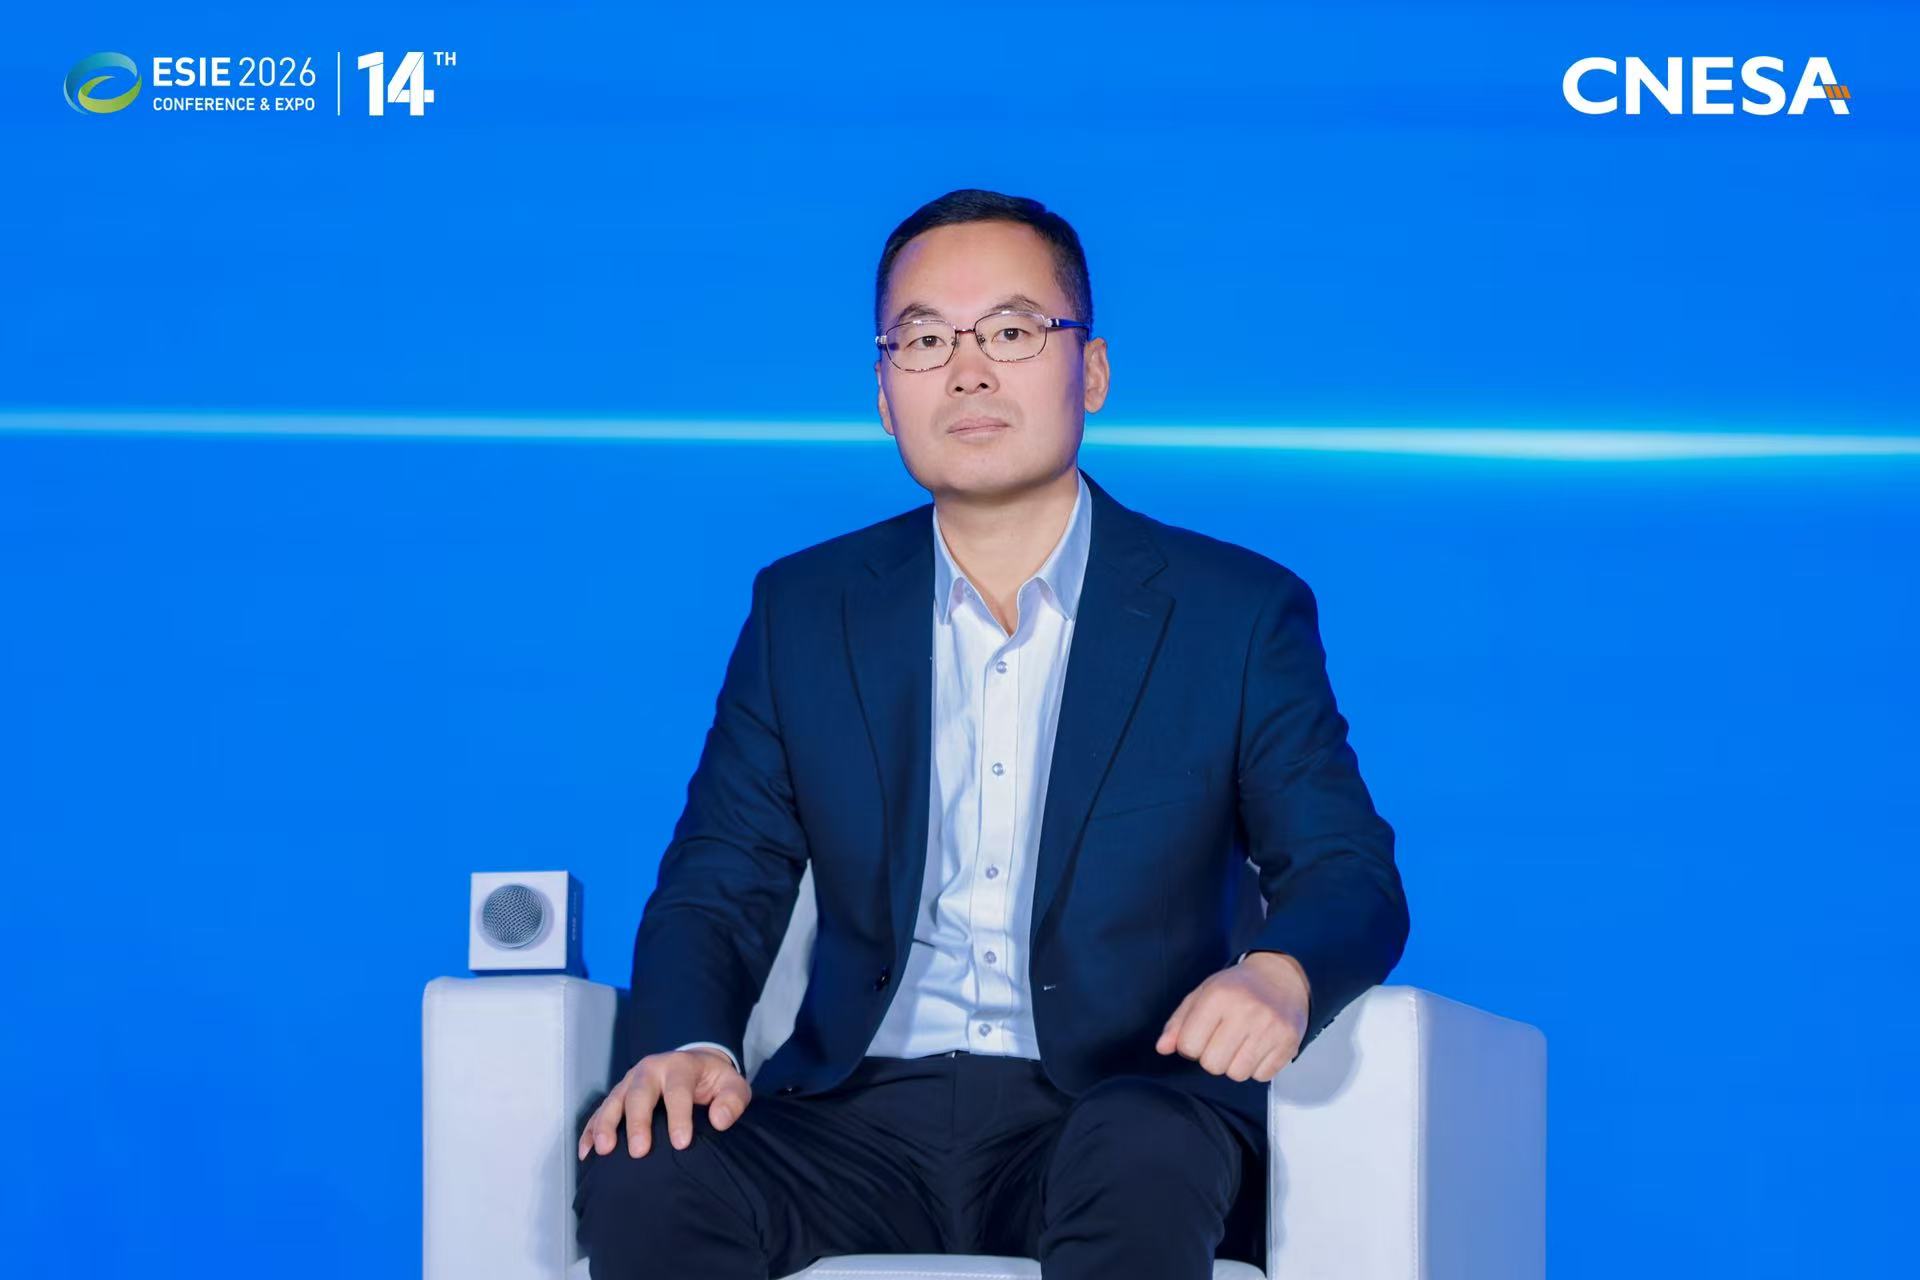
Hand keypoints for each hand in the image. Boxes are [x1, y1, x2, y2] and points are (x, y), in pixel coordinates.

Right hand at [577, 1046, 749, 1159]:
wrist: (694, 1065)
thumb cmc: (713, 1082)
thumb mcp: (733, 1085)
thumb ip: (732, 1101)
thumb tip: (720, 1121)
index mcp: (680, 1066)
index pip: (677, 1091)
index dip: (679, 1117)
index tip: (681, 1143)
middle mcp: (651, 1069)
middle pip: (639, 1093)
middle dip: (638, 1122)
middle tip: (639, 1151)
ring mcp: (630, 1081)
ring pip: (614, 1101)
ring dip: (607, 1125)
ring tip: (604, 1150)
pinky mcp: (618, 1095)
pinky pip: (600, 1111)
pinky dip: (591, 1130)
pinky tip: (586, 1151)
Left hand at [1154, 951, 1309, 1082]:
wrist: (1282, 976)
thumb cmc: (1236, 988)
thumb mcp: (1202, 994)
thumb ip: (1178, 1023)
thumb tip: (1162, 1049)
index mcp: (1219, 996)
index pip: (1189, 1046)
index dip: (1190, 1046)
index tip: (1201, 1035)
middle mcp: (1246, 1011)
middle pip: (1213, 1065)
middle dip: (1212, 1058)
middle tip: (1221, 1041)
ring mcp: (1270, 1028)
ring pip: (1237, 1074)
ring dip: (1234, 1065)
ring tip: (1240, 1044)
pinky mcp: (1289, 1042)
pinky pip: (1262, 1076)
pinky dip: (1257, 1067)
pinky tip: (1258, 1047)